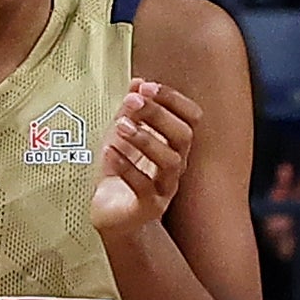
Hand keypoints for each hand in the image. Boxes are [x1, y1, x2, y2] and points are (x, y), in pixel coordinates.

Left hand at [92, 73, 197, 238]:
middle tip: (132, 101)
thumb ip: (130, 111)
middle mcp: (176, 165)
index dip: (172, 99)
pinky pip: (143, 186)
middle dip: (158, 114)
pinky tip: (109, 151)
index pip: (190, 117)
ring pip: (169, 161)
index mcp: (174, 145)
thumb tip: (138, 81)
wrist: (113, 218)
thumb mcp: (122, 137)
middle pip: (182, 136)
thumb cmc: (121, 174)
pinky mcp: (148, 207)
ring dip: (144, 139)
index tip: (146, 86)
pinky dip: (126, 166)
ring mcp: (165, 188)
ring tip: (120, 126)